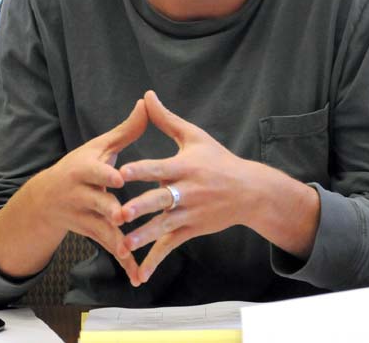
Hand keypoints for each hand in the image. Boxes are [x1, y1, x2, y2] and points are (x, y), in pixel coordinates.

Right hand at [29, 99, 149, 284]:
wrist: (46, 200)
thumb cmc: (81, 166)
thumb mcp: (99, 147)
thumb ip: (126, 130)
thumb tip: (147, 102)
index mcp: (84, 169)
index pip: (95, 171)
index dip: (105, 174)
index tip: (118, 178)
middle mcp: (80, 194)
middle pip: (97, 202)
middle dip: (109, 209)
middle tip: (124, 215)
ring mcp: (83, 216)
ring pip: (102, 228)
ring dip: (117, 240)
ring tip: (133, 251)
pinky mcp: (90, 233)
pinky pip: (108, 247)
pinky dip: (123, 260)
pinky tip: (138, 274)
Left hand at [119, 91, 320, 283]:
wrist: (249, 191)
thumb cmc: (218, 159)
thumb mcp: (194, 136)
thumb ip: (166, 119)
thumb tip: (146, 95)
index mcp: (185, 167)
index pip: (160, 168)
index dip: (141, 169)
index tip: (121, 171)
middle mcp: (187, 191)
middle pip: (161, 199)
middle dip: (141, 207)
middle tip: (119, 213)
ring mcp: (190, 213)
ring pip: (164, 226)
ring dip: (144, 236)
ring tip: (123, 245)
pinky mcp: (191, 230)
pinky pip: (171, 246)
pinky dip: (155, 260)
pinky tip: (139, 274)